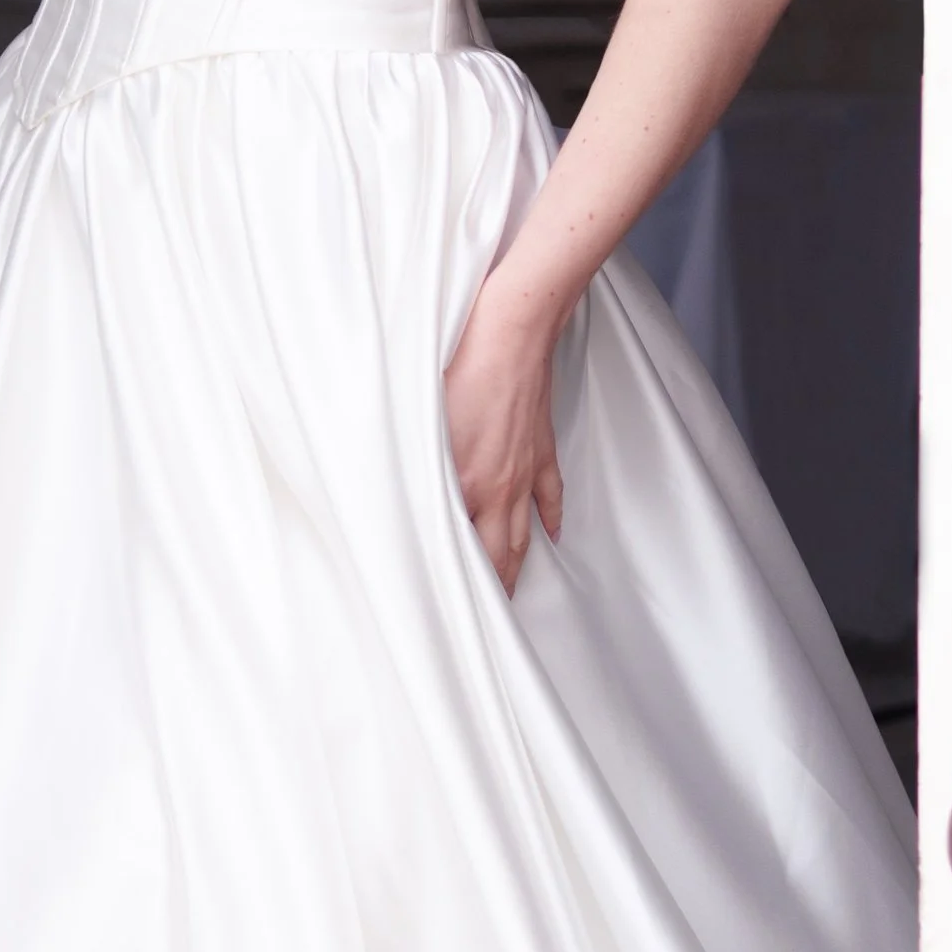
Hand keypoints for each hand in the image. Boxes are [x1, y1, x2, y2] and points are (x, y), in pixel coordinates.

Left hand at [443, 266, 565, 596]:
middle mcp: (501, 486)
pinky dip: (552, 518)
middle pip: (499, 553)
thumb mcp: (417, 422)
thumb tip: (397, 501)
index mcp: (467, 485)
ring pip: (524, 532)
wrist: (510, 329)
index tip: (446, 610)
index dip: (456, 583)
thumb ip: (411, 468)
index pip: (463, 550)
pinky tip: (554, 536)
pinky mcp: (541, 448)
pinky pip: (550, 494)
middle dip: (493, 589)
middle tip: (485, 622)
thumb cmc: (459, 368)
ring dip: (518, 565)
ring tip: (513, 594)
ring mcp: (526, 469)